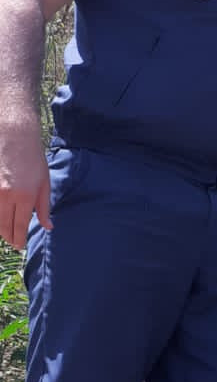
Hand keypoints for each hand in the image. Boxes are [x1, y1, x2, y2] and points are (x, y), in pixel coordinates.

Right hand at [0, 121, 50, 249]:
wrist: (14, 135)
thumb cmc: (32, 158)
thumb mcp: (44, 183)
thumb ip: (44, 207)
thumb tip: (47, 226)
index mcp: (25, 196)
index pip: (19, 226)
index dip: (19, 239)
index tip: (20, 245)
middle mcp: (6, 196)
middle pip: (4, 226)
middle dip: (9, 237)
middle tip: (13, 243)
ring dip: (0, 228)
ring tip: (6, 232)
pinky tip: (0, 218)